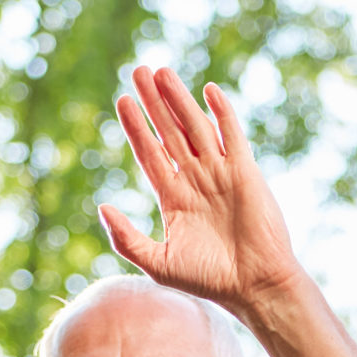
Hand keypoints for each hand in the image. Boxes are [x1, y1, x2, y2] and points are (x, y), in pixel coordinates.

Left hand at [100, 67, 303, 316]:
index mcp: (174, 198)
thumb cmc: (209, 280)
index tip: (122, 101)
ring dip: (179, 99)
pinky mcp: (245, 172)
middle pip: (169, 132)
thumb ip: (127, 238)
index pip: (150, 153)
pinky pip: (232, 136)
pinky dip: (222, 113)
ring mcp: (221, 174)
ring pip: (195, 127)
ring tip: (162, 72)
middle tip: (138, 71)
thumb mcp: (158, 263)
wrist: (255, 286)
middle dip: (154, 103)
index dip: (136, 127)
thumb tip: (102, 207)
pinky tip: (209, 91)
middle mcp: (195, 180)